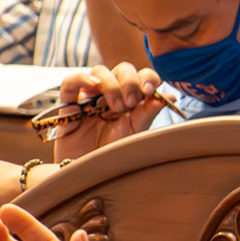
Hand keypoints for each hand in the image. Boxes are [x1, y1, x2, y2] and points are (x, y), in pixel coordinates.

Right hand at [50, 64, 165, 162]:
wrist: (88, 171)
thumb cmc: (112, 153)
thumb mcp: (135, 131)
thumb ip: (149, 112)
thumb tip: (171, 96)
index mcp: (132, 99)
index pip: (143, 76)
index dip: (148, 78)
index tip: (149, 91)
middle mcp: (112, 94)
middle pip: (123, 69)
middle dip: (130, 82)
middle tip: (130, 104)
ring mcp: (90, 97)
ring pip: (100, 71)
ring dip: (111, 85)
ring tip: (114, 107)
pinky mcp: (68, 104)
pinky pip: (71, 82)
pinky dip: (83, 78)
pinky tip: (93, 86)